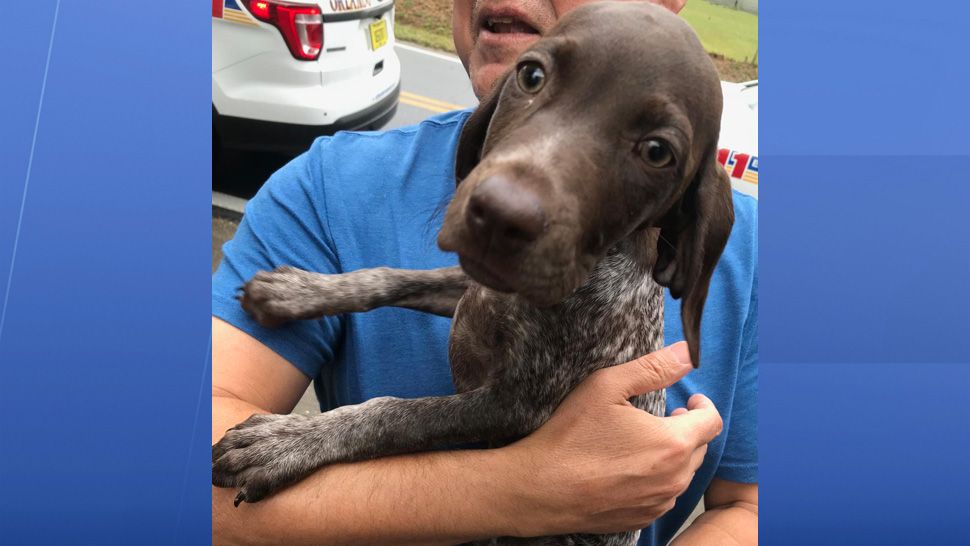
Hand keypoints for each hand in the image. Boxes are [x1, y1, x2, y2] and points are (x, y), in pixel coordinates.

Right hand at [499, 341, 722, 536]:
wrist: (540, 489)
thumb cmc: (571, 436)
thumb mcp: (607, 387)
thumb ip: (653, 368)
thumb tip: (687, 353)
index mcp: (673, 442)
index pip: (712, 421)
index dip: (703, 406)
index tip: (688, 401)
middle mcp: (675, 477)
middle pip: (699, 448)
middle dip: (687, 429)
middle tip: (662, 418)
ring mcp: (659, 502)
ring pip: (682, 474)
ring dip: (673, 456)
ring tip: (644, 442)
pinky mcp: (643, 518)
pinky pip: (663, 495)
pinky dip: (656, 479)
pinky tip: (629, 468)